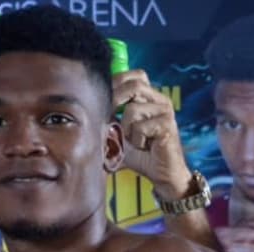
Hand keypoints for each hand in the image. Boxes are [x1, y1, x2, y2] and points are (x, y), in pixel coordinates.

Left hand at [113, 70, 191, 197]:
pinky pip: (141, 126)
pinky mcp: (168, 124)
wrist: (162, 174)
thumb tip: (85, 108)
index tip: (107, 104)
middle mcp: (159, 99)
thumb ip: (107, 121)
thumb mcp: (118, 135)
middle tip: (112, 122)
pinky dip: (136, 140)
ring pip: (133, 109)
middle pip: (134, 85)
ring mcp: (165, 111)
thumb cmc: (140, 154)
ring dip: (127, 129)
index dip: (118, 84)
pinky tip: (144, 146)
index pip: (134, 75)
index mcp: (149, 97)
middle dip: (116, 103)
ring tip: (134, 140)